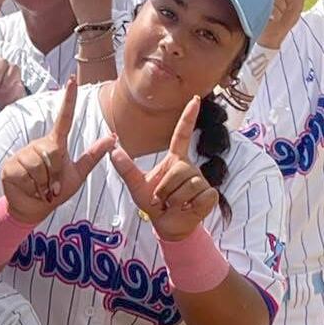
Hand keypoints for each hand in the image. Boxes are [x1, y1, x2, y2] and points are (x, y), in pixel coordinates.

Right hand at [0, 77, 113, 223]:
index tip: (71, 81)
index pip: (64, 118)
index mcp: (56, 143)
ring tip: (41, 188)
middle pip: (53, 154)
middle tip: (52, 187)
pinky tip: (28, 189)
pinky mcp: (11, 166)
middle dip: (56, 176)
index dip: (68, 100)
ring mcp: (23, 154)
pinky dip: (31, 188)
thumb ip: (93, 156)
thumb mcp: (78, 173)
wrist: (35, 209)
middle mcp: (39, 144)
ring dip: (44, 184)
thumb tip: (114, 137)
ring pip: (40, 166)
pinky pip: (26, 175)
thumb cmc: (56, 191)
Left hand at [109, 98, 217, 240]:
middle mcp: (190, 166)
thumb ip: (126, 168)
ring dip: (175, 200)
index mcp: (174, 159)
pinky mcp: (211, 195)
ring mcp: (202, 180)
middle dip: (165, 190)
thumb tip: (112, 149)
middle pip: (178, 171)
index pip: (182, 134)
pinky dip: (189, 207)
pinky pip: (199, 197)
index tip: (194, 99)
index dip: (188, 117)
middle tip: (162, 200)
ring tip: (173, 205)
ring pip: (188, 186)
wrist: (168, 225)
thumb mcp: (136, 186)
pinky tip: (188, 209)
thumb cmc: (153, 204)